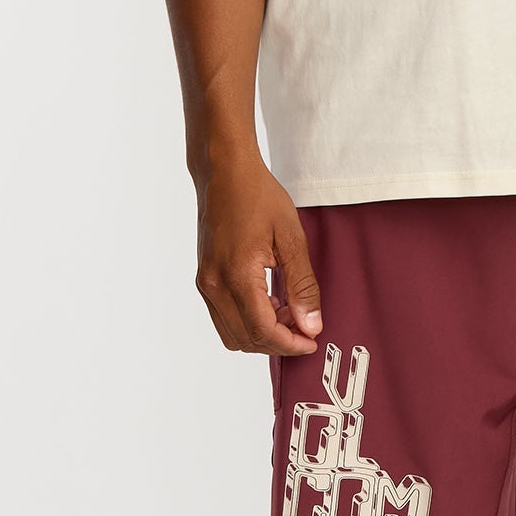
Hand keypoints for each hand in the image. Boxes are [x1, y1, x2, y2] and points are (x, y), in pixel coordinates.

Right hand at [194, 148, 322, 355]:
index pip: (262, 330)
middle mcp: (214, 284)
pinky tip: (270, 300)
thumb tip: (310, 325)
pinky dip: (247, 320)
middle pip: (245, 339)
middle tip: (304, 325)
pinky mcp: (204, 278)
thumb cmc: (257, 196)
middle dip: (278, 341)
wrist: (224, 172)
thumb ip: (302, 286)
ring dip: (262, 333)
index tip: (311, 341)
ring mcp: (205, 282)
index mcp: (236, 275)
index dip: (290, 344)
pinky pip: (224, 316)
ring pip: (232, 333)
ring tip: (288, 311)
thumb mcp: (291, 238)